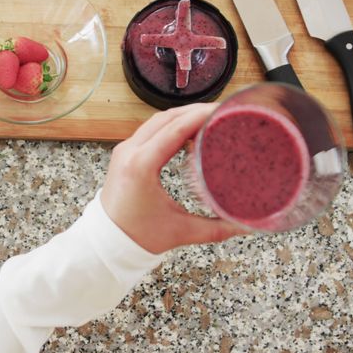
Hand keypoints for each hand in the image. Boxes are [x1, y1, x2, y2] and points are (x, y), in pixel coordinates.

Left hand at [101, 104, 245, 253]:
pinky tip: (188, 129)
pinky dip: (171, 124)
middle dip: (196, 110)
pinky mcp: (126, 154)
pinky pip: (150, 129)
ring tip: (208, 117)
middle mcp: (130, 152)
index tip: (222, 111)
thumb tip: (245, 225)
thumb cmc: (136, 236)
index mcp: (141, 166)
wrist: (106, 242)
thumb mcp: (181, 231)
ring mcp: (125, 150)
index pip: (175, 129)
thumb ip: (216, 228)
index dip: (200, 116)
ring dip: (183, 115)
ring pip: (157, 119)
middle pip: (167, 117)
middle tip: (222, 111)